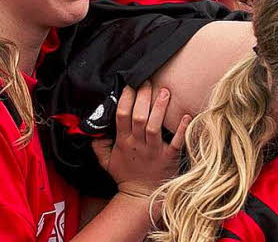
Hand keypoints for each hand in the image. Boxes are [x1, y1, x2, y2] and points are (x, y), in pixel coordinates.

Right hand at [92, 83, 189, 198]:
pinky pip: (175, 142)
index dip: (125, 99)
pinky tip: (186, 116)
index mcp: (124, 142)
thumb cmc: (126, 176)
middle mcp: (138, 144)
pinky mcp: (169, 157)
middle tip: (148, 80)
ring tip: (165, 91)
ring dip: (160, 108)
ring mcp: (154, 151)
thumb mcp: (106, 162)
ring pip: (155, 126)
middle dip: (143, 98)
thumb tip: (92, 130)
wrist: (140, 197)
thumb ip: (99, 146)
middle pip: (138, 117)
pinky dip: (181, 129)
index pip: (121, 116)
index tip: (129, 83)